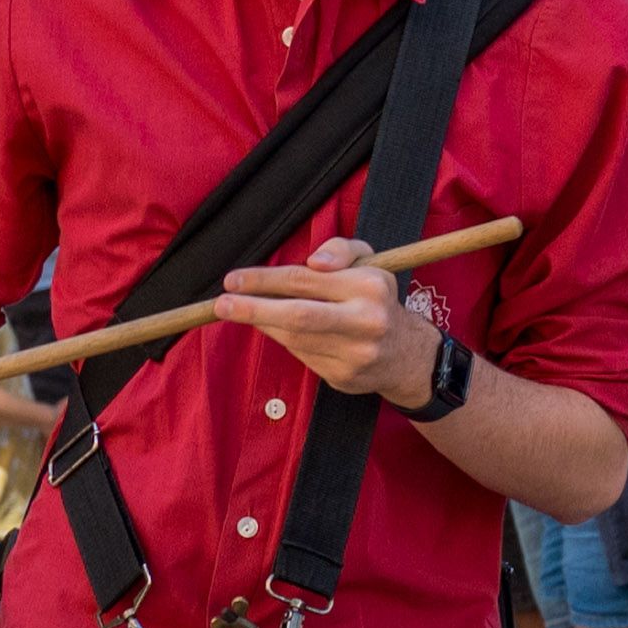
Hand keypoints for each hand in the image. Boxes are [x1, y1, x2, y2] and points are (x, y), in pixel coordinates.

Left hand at [215, 238, 437, 402]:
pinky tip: (276, 329)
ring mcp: (355, 354)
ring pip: (294, 338)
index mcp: (370, 287)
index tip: (233, 280)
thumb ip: (341, 250)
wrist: (407, 355)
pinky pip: (301, 356)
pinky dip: (284, 340)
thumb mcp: (370, 263)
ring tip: (242, 311)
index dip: (265, 280)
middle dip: (254, 309)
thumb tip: (313, 262)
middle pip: (298, 315)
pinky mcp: (343, 378)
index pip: (306, 280)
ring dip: (264, 324)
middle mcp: (365, 321)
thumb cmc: (376, 300)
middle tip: (221, 304)